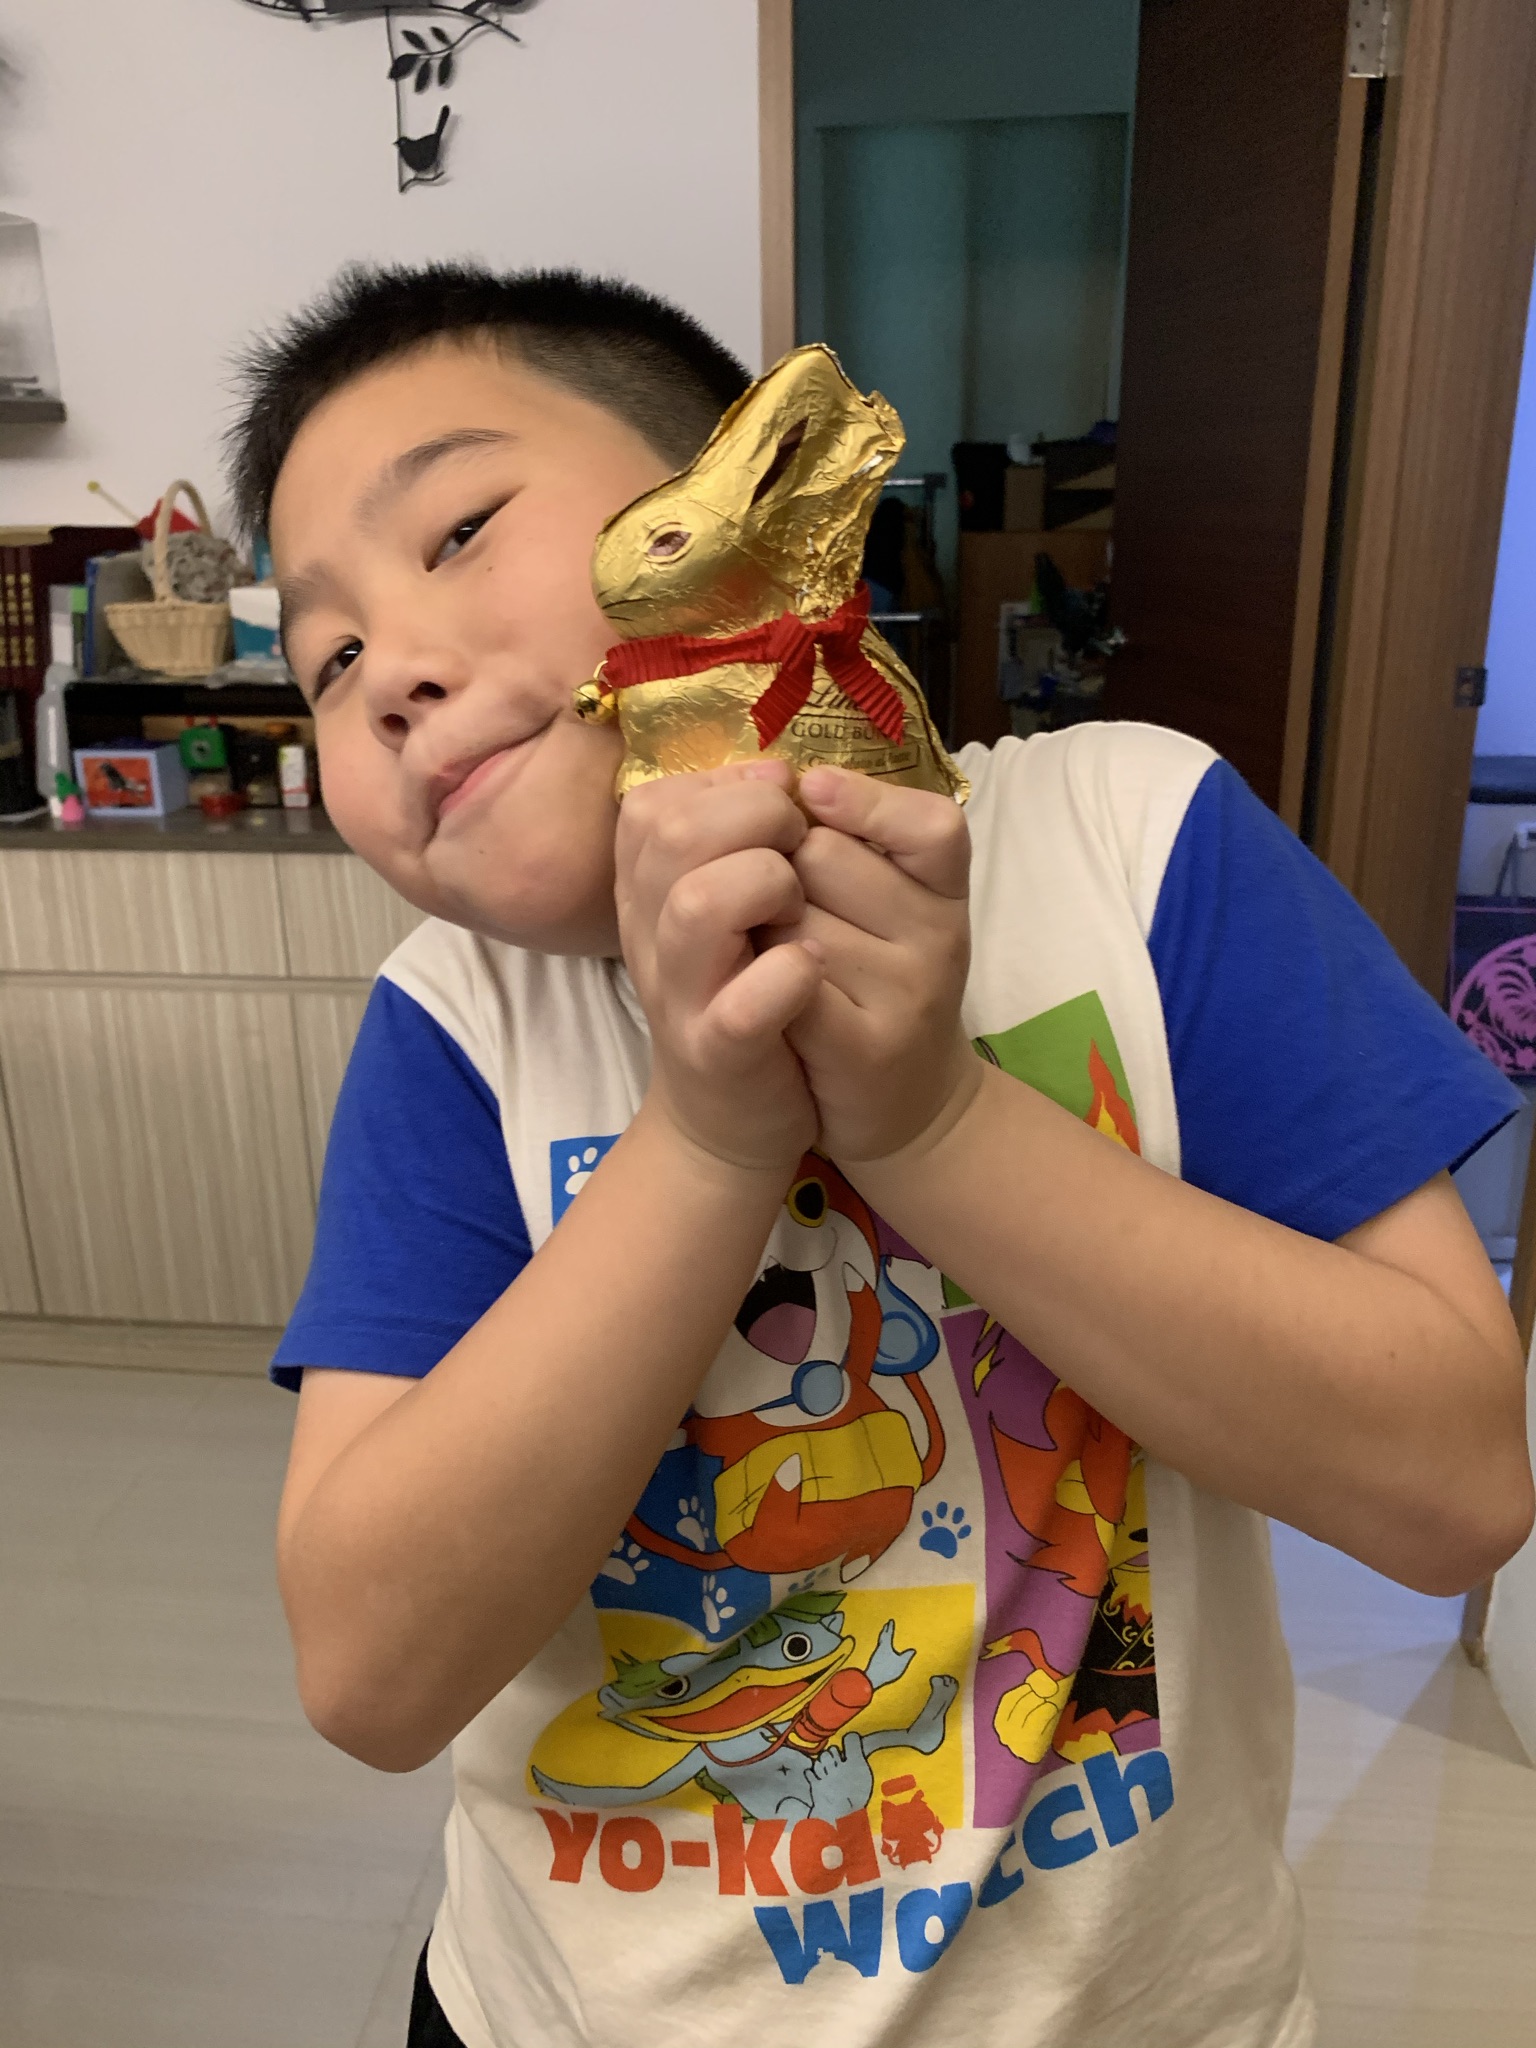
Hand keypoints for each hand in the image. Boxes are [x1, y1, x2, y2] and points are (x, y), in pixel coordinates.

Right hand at [615, 761, 822, 1171]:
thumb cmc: (746, 993)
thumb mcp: (730, 908)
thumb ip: (734, 840)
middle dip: (757, 820)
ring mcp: (678, 994)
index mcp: (646, 888)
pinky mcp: (717, 1052)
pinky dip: (788, 975)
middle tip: (799, 851)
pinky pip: (743, 1002)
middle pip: (674, 831)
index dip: (729, 789)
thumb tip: (776, 773)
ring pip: (699, 903)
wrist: (732, 1123)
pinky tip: (813, 968)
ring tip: (801, 908)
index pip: (657, 800)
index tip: (779, 812)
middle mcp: (648, 933)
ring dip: (769, 886)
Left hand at [772, 767, 979, 1164]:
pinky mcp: (868, 1049)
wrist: (902, 1108)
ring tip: (772, 960)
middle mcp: (941, 937)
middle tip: (781, 913)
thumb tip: (775, 774)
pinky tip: (760, 994)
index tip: (809, 791)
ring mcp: (910, 994)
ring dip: (760, 931)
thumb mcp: (885, 905)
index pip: (931, 824)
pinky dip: (759, 981)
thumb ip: (849, 839)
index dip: (866, 800)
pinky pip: (789, 982)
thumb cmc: (872, 985)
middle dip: (778, 872)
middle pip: (823, 858)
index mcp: (945, 889)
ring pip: (794, 919)